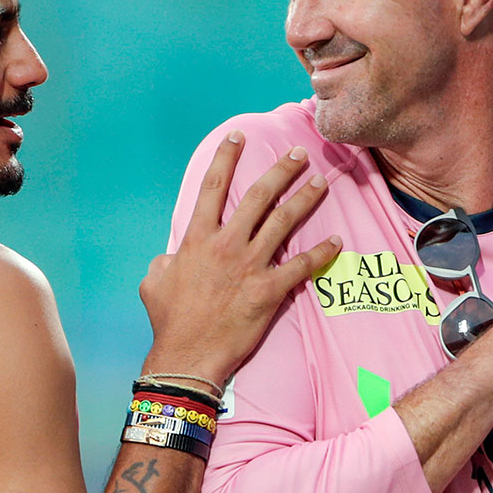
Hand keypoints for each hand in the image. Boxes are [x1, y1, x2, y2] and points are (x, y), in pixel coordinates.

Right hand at [140, 133, 340, 382]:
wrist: (187, 356)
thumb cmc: (169, 320)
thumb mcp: (154, 280)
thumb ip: (166, 258)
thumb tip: (172, 253)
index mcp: (197, 239)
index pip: (213, 187)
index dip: (226, 158)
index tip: (238, 136)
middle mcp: (226, 245)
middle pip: (257, 197)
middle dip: (280, 170)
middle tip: (298, 153)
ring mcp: (249, 266)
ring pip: (283, 222)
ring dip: (304, 199)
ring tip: (320, 181)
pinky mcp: (269, 290)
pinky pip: (300, 266)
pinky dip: (321, 253)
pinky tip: (337, 241)